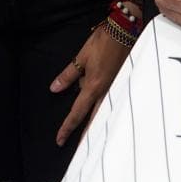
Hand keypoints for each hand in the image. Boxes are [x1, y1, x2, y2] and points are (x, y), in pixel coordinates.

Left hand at [50, 24, 132, 145]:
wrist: (126, 31)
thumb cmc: (103, 42)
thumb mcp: (81, 57)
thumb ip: (68, 75)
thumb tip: (54, 88)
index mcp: (93, 86)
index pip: (77, 112)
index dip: (67, 127)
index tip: (59, 140)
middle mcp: (105, 92)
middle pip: (93, 119)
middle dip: (85, 135)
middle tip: (79, 150)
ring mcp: (115, 89)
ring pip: (103, 112)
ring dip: (96, 125)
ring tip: (90, 139)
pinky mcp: (121, 84)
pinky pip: (110, 101)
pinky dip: (104, 111)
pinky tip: (103, 114)